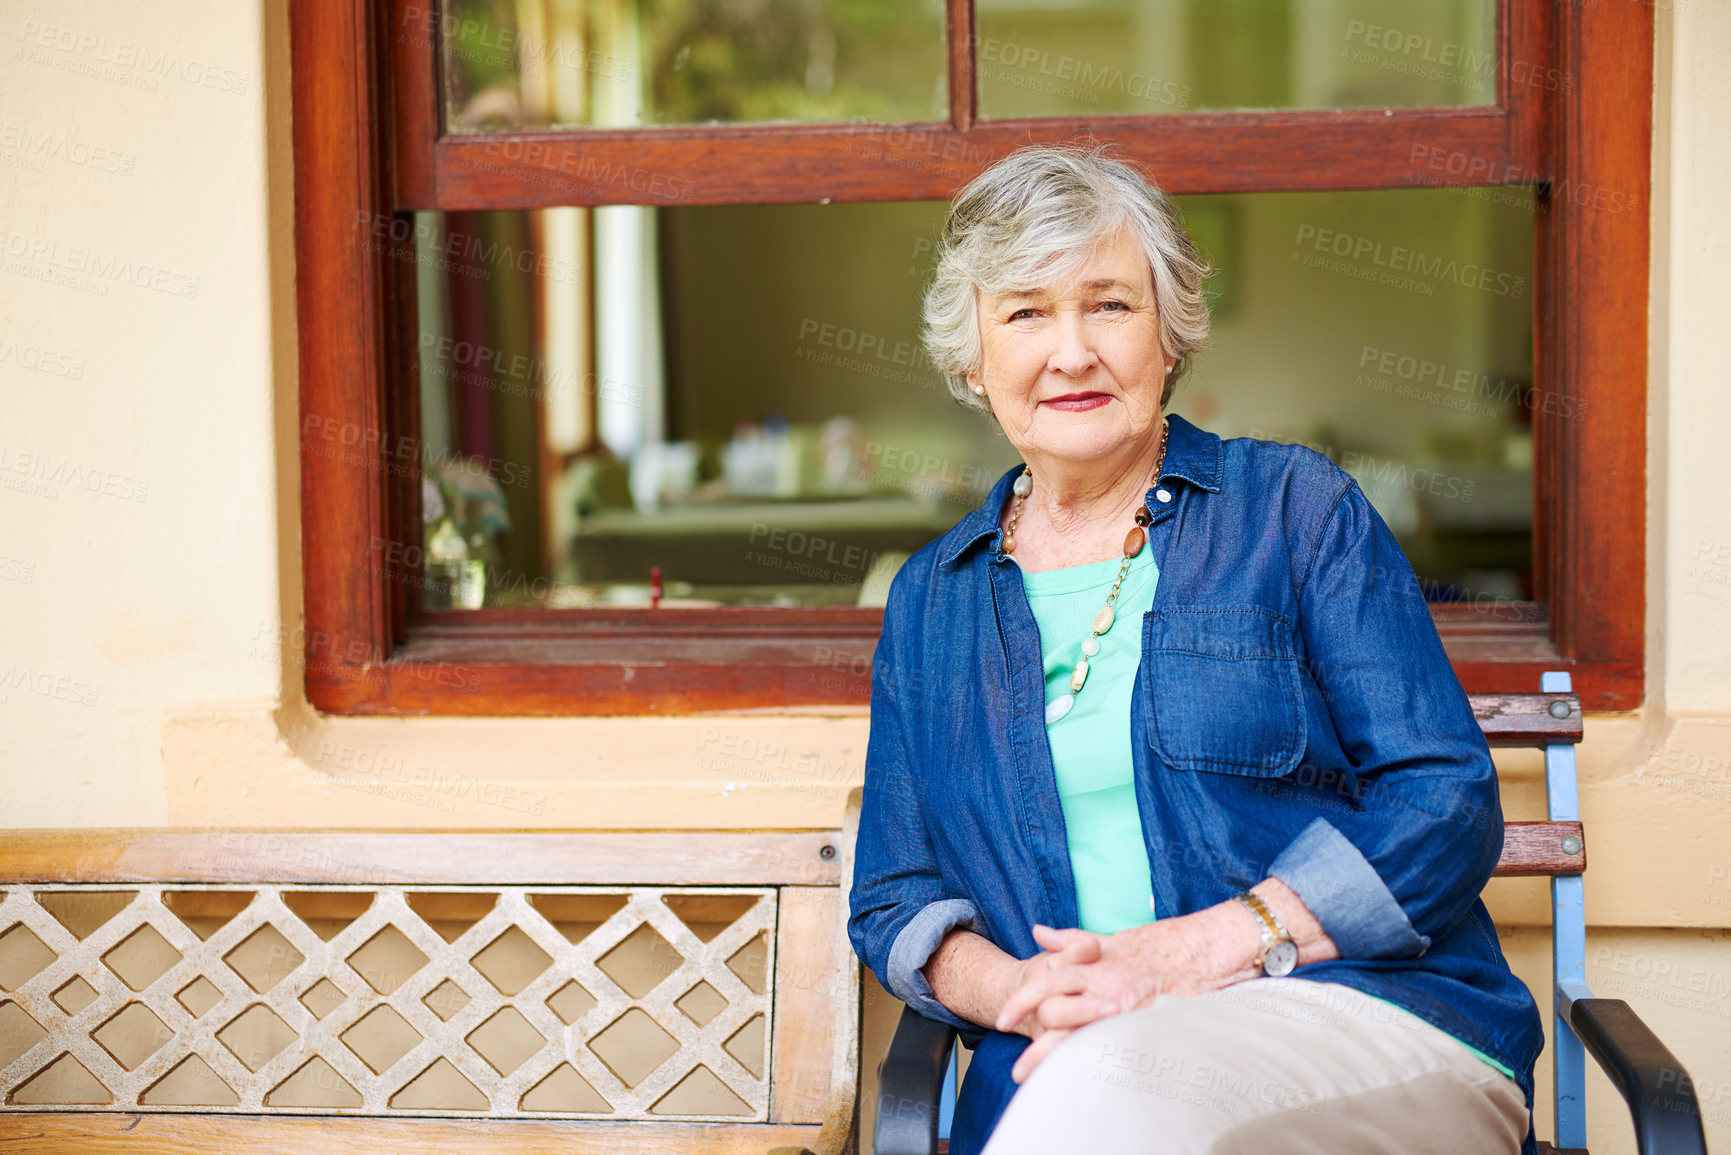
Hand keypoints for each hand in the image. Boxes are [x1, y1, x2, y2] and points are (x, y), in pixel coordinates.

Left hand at [998, 910, 1262, 1082]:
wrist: (1202, 950)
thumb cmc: (1155, 946)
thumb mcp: (1110, 939)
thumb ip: (1072, 940)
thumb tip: (1039, 932)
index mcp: (1093, 967)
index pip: (1046, 984)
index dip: (1022, 1002)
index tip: (1002, 1020)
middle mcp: (1105, 990)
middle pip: (1060, 1018)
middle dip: (1039, 1048)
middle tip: (1020, 1071)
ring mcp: (1126, 1011)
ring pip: (1085, 1041)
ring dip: (1061, 1063)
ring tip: (1042, 1084)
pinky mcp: (1145, 1027)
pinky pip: (1115, 1050)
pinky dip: (1097, 1065)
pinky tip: (1085, 1082)